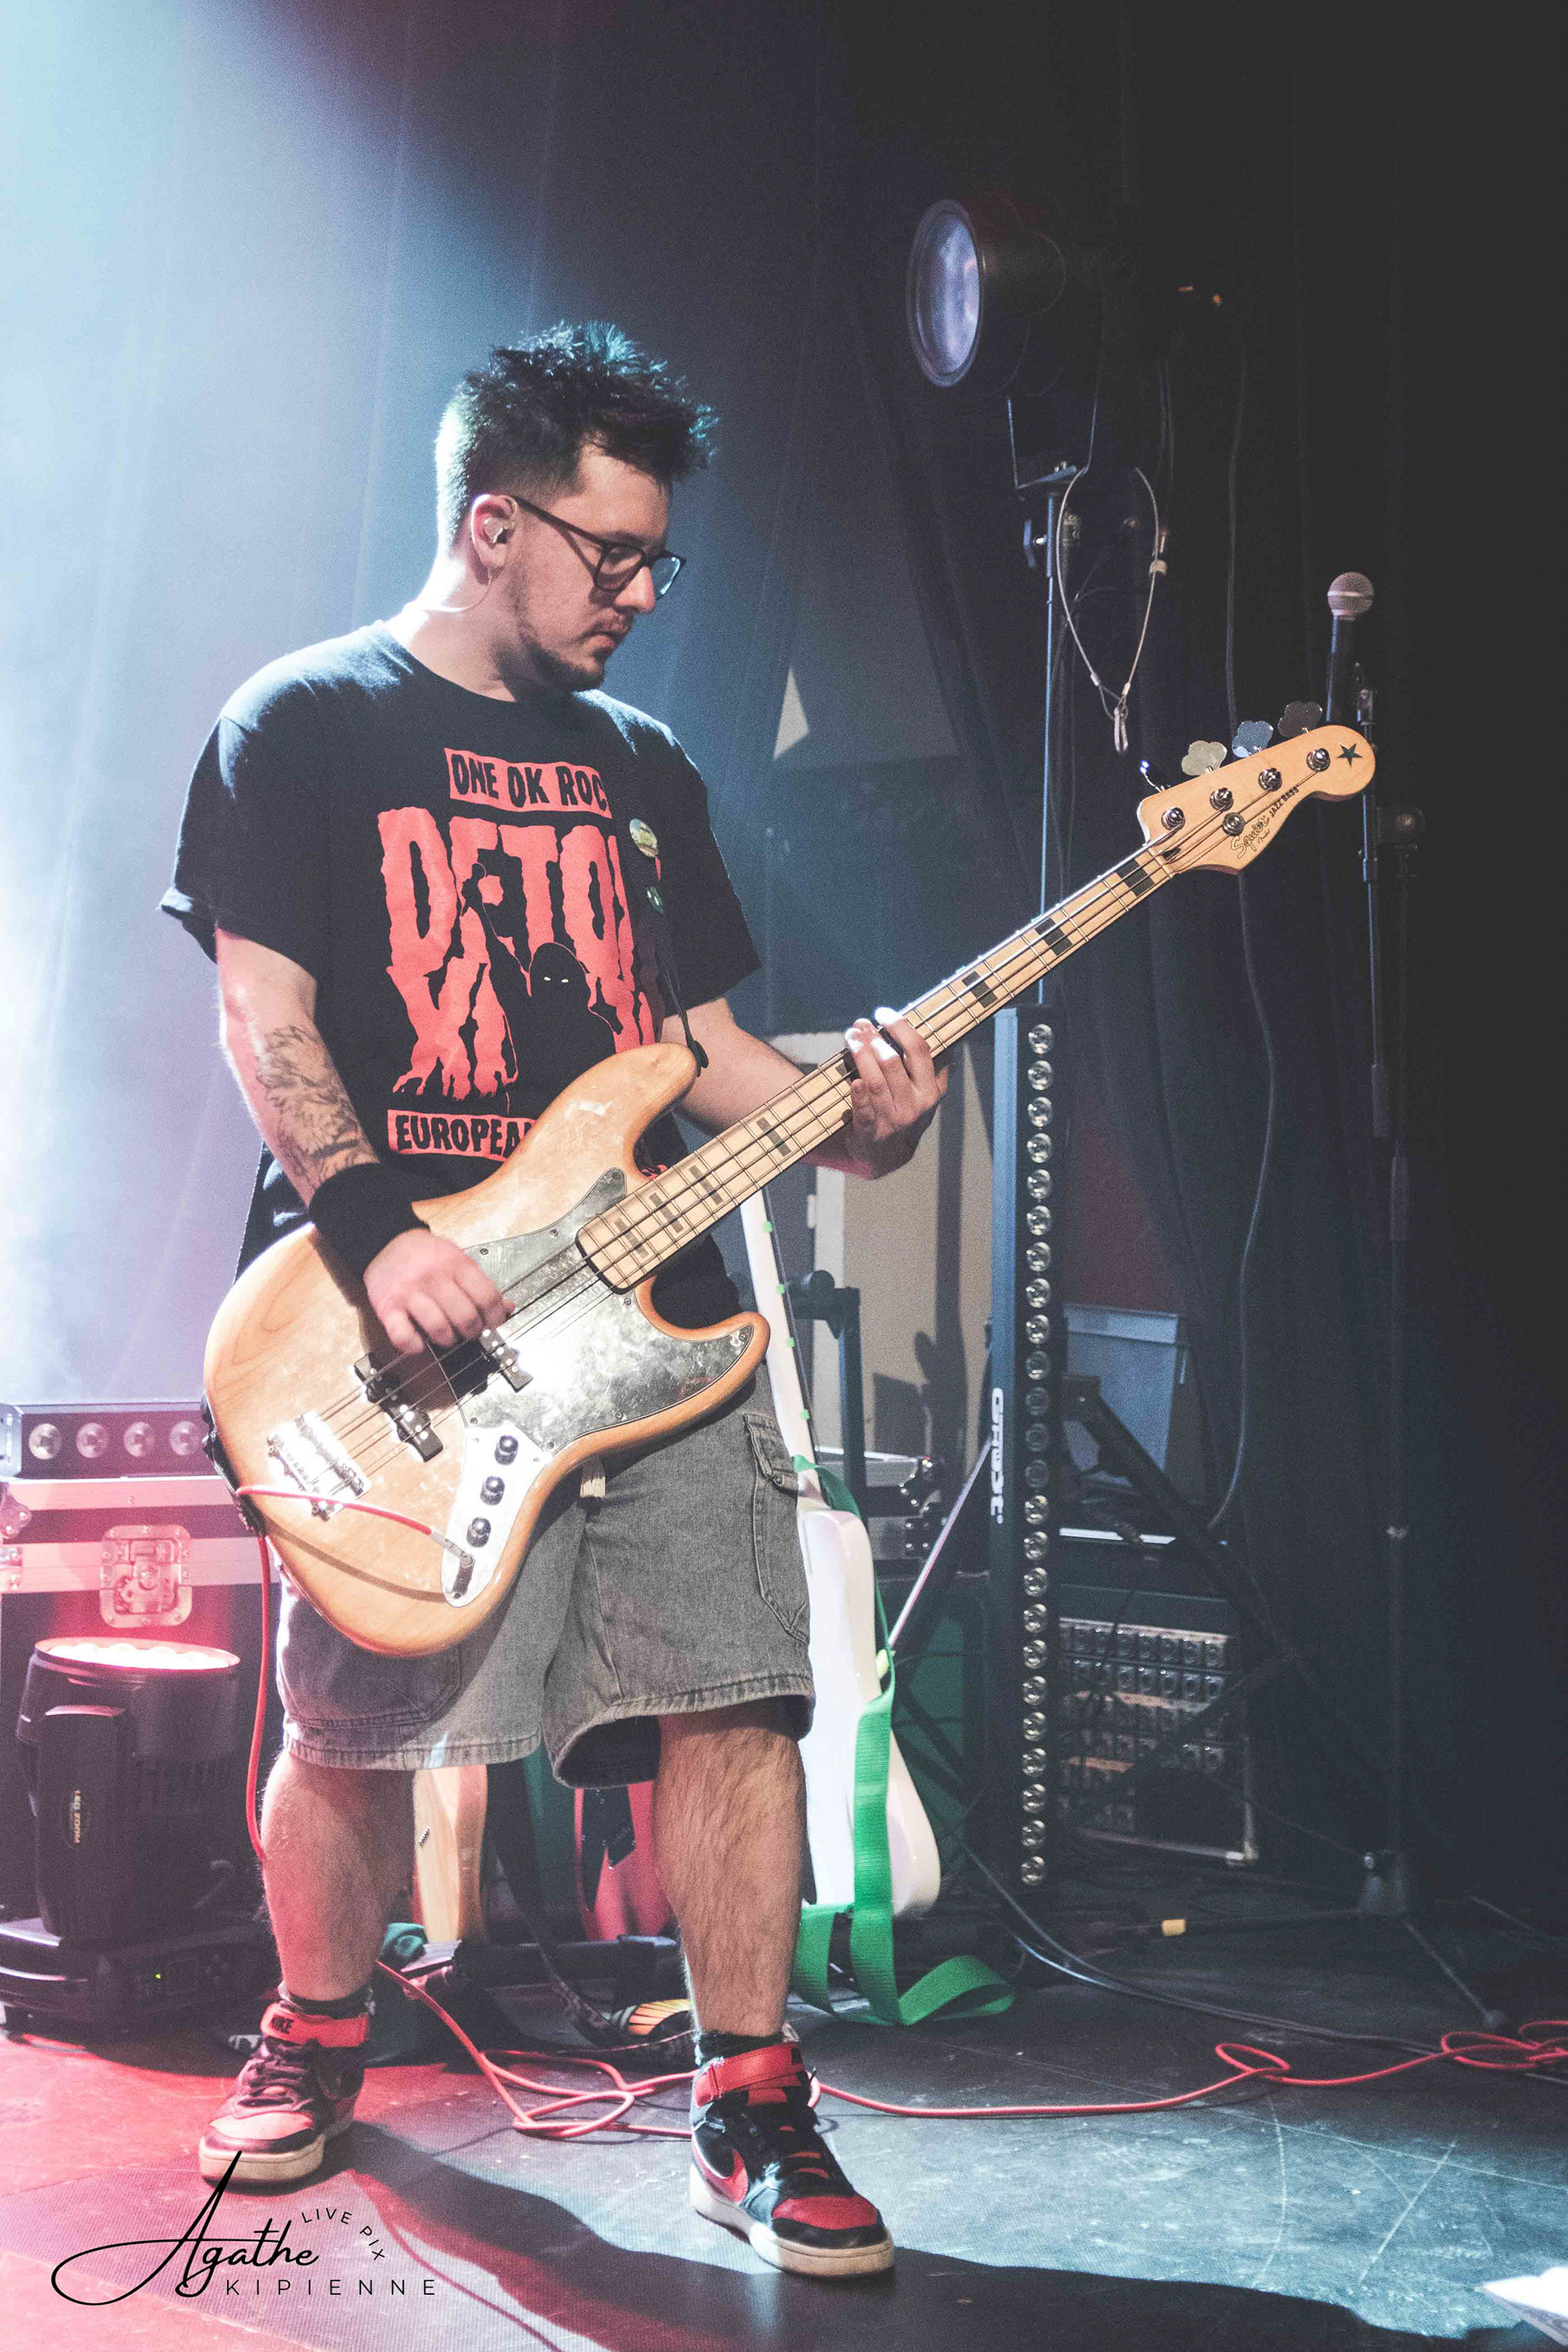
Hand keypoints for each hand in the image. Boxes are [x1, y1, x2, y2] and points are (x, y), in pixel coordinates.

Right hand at [363, 1228, 510, 1354]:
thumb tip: (507, 1308)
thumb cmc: (425, 1255)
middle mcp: (434, 1278)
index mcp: (456, 1264)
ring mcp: (409, 1293)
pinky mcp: (387, 1307)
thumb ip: (480, 1284)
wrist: (385, 1243)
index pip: (487, 1297)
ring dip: (447, 1339)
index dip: (496, 1317)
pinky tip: (419, 1342)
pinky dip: (414, 1346)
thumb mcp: (457, 1259)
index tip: (493, 1323)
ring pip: (439, 1328)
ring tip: (446, 1335)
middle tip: (468, 1330)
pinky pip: (403, 1336)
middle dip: (472, 1331)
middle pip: (466, 1317)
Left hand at [836, 1009, 947, 1177]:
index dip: (901, 1028)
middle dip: (875, 1038)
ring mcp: (893, 1120)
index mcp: (930, 1091)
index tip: (884, 1012)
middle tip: (861, 1023)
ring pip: (876, 1082)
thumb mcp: (925, 1095)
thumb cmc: (904, 1113)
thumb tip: (946, 1041)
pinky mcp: (870, 1133)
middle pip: (894, 1063)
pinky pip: (864, 1111)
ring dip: (861, 1055)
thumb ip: (933, 1069)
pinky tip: (854, 1080)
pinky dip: (858, 1096)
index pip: (919, 1051)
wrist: (888, 1155)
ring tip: (851, 1036)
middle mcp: (915, 1105)